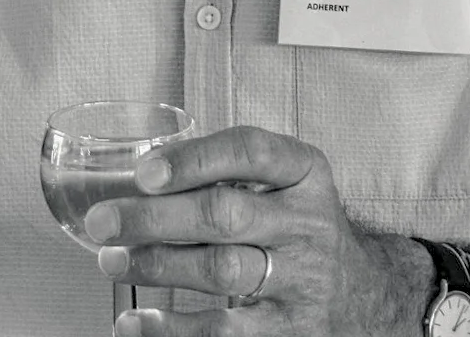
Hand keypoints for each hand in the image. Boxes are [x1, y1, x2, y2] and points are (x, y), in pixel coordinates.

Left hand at [81, 125, 432, 334]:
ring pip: (221, 271)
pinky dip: (175, 329)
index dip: (193, 159)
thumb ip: (228, 172)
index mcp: (304, 171)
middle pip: (224, 215)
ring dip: (157, 266)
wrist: (367, 296)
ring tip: (112, 262)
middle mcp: (309, 223)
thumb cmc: (298, 225)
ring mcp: (303, 280)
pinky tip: (138, 324)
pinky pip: (227, 332)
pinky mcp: (292, 332)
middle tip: (102, 221)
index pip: (250, 151)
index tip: (143, 172)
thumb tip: (139, 175)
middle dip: (154, 218)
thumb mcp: (284, 184)